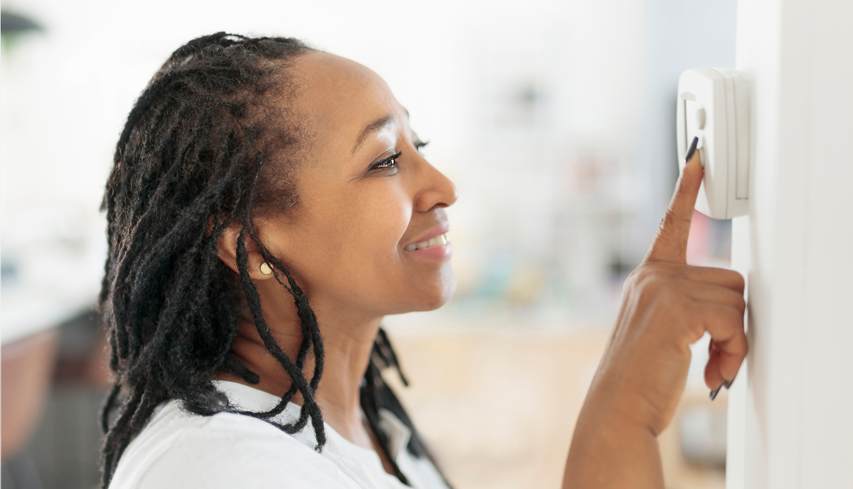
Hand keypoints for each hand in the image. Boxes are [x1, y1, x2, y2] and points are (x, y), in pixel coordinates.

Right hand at [594, 149, 747, 434]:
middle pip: (730, 278)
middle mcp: (654, 275)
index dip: (686, 188)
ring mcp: (663, 287)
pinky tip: (714, 374)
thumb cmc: (638, 378)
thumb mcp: (661, 332)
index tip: (697, 156)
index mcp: (648, 278)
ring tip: (713, 368)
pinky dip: (734, 352)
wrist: (617, 406)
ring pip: (736, 300)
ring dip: (735, 342)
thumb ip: (687, 307)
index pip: (671, 224)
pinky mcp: (677, 306)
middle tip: (718, 356)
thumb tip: (733, 309)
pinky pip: (734, 320)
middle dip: (734, 321)